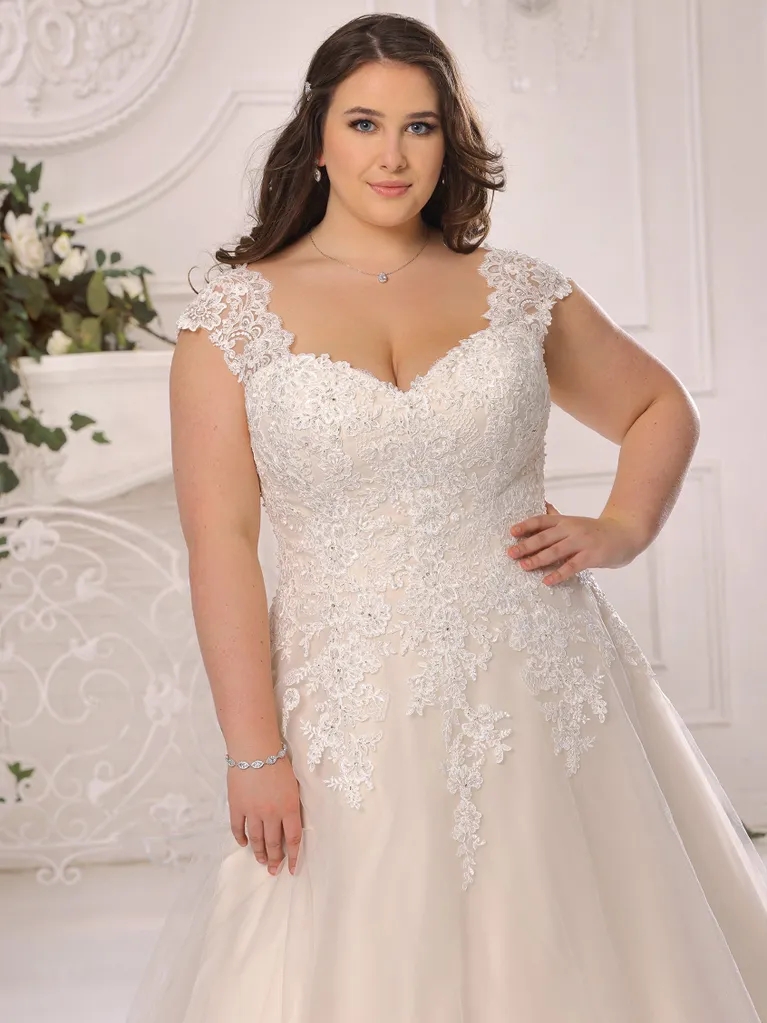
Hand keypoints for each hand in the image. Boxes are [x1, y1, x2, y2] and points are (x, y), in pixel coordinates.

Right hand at [228, 754, 302, 875]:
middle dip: (275, 859)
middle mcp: (271, 814)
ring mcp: (252, 812)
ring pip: (257, 839)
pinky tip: (244, 843)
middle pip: (274, 843)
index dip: (294, 856)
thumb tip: (290, 823)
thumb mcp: (293, 785)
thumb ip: (292, 805)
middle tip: (274, 870)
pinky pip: (238, 828)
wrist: (255, 749)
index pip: (294, 839)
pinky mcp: (237, 806)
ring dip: (259, 852)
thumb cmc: (278, 761)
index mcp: (289, 808)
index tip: (293, 869)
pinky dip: (241, 838)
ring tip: (261, 861)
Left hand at [507, 501, 644, 585]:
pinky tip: (547, 580)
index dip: (526, 526)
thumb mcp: (575, 522)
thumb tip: (542, 505)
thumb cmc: (595, 531)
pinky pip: (571, 566)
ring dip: (538, 559)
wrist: (625, 534)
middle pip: (545, 537)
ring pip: (555, 551)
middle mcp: (571, 529)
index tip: (511, 532)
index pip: (542, 521)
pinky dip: (558, 573)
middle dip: (526, 545)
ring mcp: (581, 542)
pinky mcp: (591, 556)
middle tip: (511, 553)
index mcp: (565, 521)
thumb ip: (558, 518)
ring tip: (524, 566)